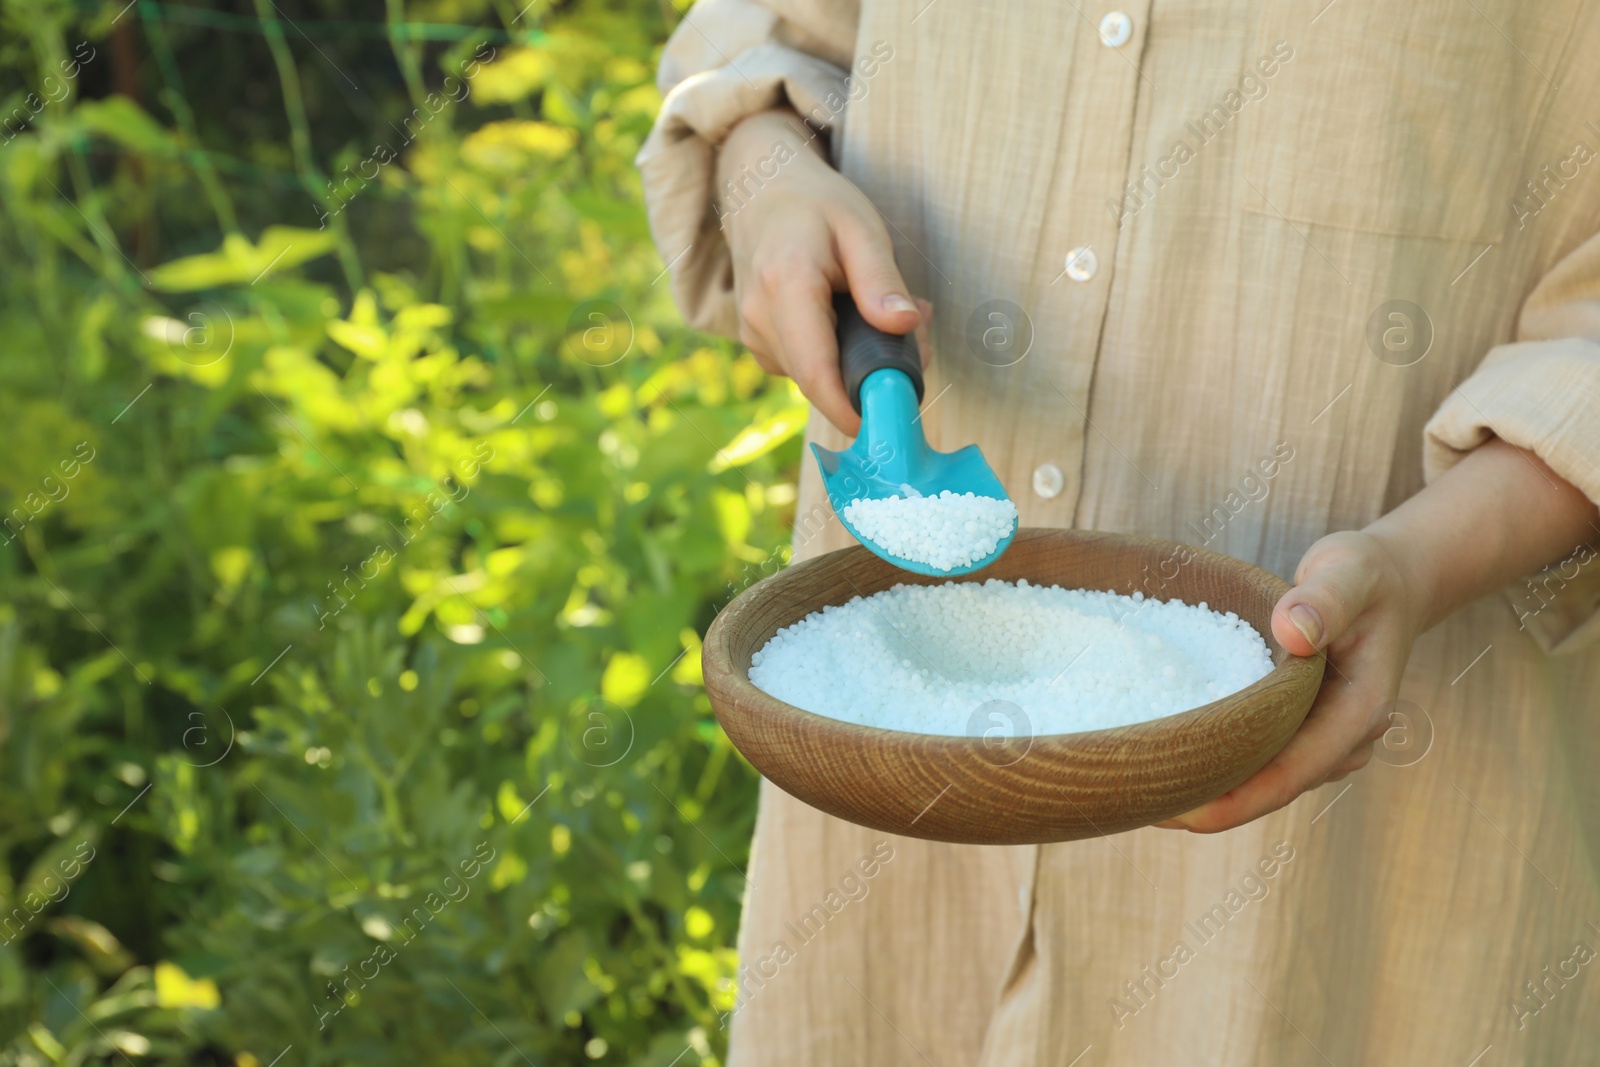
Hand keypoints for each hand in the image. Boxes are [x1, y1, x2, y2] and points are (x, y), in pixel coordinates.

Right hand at [719, 109, 928, 435]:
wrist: (760, 191)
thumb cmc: (816, 205)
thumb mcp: (861, 228)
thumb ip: (882, 281)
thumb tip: (906, 326)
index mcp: (786, 286)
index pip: (817, 372)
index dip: (852, 411)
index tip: (890, 427)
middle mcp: (760, 318)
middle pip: (821, 381)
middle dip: (871, 377)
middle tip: (917, 337)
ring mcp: (752, 335)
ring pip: (815, 377)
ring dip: (856, 363)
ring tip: (882, 314)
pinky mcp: (757, 344)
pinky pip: (805, 368)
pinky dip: (836, 356)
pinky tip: (850, 320)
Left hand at [1159, 530, 1422, 831]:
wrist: (1386, 584)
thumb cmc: (1364, 575)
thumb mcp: (1349, 572)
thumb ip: (1325, 599)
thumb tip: (1292, 634)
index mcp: (1359, 713)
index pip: (1293, 773)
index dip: (1236, 800)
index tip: (1182, 814)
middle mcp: (1345, 741)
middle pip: (1269, 790)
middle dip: (1208, 805)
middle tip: (1134, 805)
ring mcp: (1324, 742)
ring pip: (1260, 782)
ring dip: (1207, 790)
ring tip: (1137, 790)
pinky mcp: (1302, 733)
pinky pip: (1256, 759)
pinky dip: (1215, 763)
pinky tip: (1163, 760)